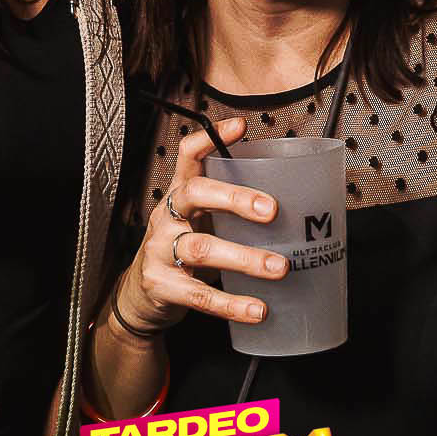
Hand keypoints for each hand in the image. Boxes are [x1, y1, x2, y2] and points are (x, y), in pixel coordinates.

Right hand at [113, 116, 286, 333]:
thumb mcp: (200, 222)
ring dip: (245, 258)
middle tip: (272, 210)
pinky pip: (199, 294)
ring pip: (201, 247)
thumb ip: (232, 212)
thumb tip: (296, 205)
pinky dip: (232, 303)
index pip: (188, 155)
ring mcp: (159, 250)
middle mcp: (166, 216)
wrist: (140, 298)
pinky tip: (258, 309)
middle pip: (195, 194)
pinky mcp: (161, 285)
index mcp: (179, 194)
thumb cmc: (182, 251)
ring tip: (280, 268)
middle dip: (234, 198)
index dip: (210, 137)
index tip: (240, 126)